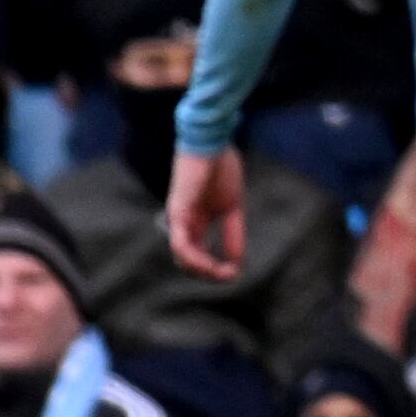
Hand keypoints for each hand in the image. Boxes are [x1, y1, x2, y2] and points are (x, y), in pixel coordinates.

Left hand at [164, 147, 249, 279]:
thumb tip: (237, 263)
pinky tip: (211, 264)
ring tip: (223, 272)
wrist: (213, 142)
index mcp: (195, 223)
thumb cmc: (221, 168)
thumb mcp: (232, 208)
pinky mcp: (178, 211)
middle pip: (187, 263)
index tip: (234, 272)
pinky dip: (195, 258)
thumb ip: (233, 234)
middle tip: (230, 275)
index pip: (198, 257)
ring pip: (182, 258)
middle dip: (209, 274)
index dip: (215, 270)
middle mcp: (183, 224)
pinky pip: (181, 243)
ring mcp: (178, 218)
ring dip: (204, 270)